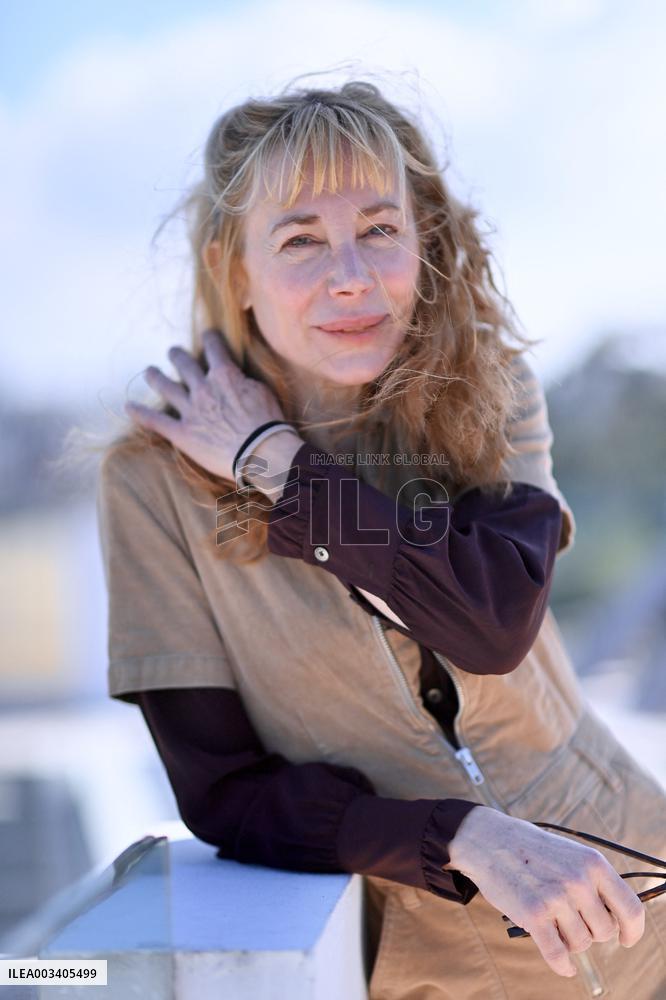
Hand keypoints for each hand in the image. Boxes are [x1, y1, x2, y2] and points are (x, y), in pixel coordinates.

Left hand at [125, 329, 287, 480]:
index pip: (214, 347)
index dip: (210, 338)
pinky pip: (155, 421)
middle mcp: (203, 388)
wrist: (261, 452)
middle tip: (173, 352)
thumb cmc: (269, 423)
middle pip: (184, 364)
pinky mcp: (182, 433)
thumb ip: (244, 381)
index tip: (207, 335)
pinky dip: (140, 413)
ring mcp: (190, 410)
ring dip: (156, 377)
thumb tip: (237, 378)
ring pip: (166, 387)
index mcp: (224, 374)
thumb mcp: (262, 391)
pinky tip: (128, 407)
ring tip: (149, 371)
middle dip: (177, 356)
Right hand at [445, 806, 644, 978]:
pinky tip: (563, 964)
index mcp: (594, 863)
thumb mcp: (572, 855)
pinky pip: (558, 955)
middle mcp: (578, 880)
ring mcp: (556, 898)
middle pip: (604, 931)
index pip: (630, 909)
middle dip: (590, 931)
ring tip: (554, 923)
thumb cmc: (533, 851)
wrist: (490, 840)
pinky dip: (562, 965)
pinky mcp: (533, 914)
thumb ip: (595, 883)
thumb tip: (616, 922)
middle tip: (571, 920)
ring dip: (569, 941)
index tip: (626, 939)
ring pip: (581, 944)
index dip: (632, 931)